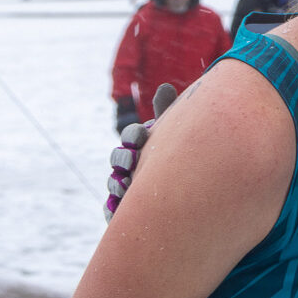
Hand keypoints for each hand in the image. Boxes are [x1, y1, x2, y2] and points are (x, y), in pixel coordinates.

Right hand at [103, 84, 177, 220]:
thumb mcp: (174, 135)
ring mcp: (125, 186)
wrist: (186, 197)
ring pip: (114, 183)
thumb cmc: (178, 158)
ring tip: (126, 186)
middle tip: (131, 160)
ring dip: (116, 183)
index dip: (134, 134)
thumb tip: (164, 86)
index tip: (143, 134)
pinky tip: (117, 211)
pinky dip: (111, 210)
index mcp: (141, 144)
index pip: (131, 135)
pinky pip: (112, 210)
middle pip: (118, 158)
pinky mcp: (123, 210)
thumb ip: (167, 113)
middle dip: (122, 157)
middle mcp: (129, 164)